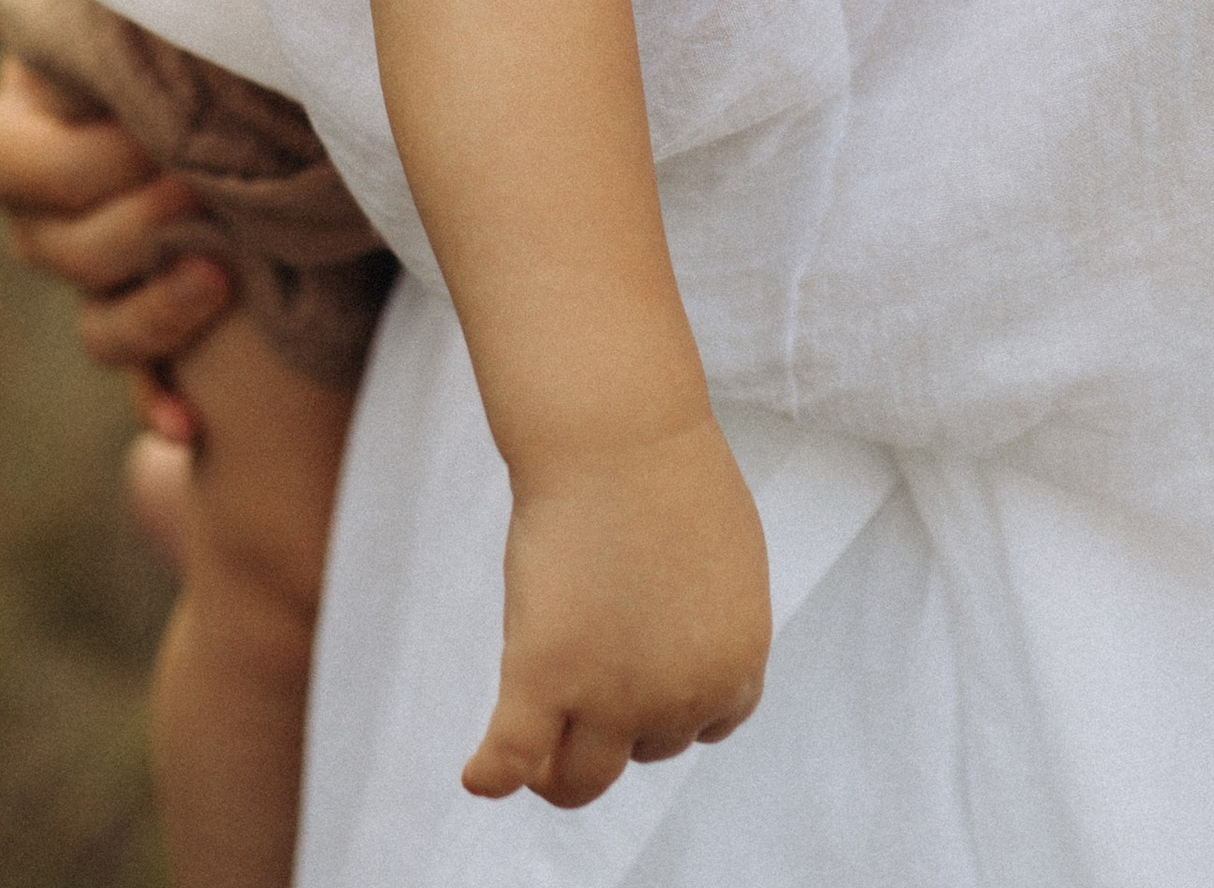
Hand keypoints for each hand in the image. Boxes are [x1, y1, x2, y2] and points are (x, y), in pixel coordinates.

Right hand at [0, 50, 234, 440]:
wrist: (290, 26)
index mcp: (37, 106)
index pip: (3, 165)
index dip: (77, 164)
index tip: (155, 130)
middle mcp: (57, 191)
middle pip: (47, 250)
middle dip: (128, 227)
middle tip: (207, 188)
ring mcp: (106, 255)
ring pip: (92, 321)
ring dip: (151, 310)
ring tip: (226, 273)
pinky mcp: (165, 299)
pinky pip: (142, 378)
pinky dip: (161, 400)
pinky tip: (188, 430)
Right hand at [463, 414, 769, 810]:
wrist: (618, 438)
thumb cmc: (669, 473)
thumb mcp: (728, 562)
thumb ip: (711, 621)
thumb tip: (680, 647)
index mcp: (735, 664)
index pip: (708, 725)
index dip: (671, 709)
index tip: (641, 689)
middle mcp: (680, 699)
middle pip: (648, 747)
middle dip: (620, 720)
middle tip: (584, 686)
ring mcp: (611, 697)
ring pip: (584, 776)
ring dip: (559, 764)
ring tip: (532, 747)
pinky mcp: (544, 680)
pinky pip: (513, 756)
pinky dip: (494, 774)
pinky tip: (478, 774)